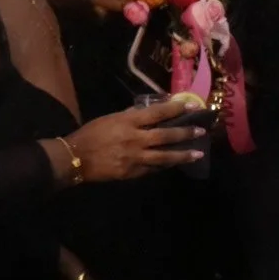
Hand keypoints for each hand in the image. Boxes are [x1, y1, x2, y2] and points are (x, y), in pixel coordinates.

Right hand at [65, 95, 207, 182]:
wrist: (76, 158)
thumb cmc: (91, 134)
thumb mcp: (110, 119)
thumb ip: (130, 115)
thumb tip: (148, 110)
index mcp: (128, 122)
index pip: (157, 113)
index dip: (176, 109)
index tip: (192, 106)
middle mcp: (135, 139)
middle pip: (166, 135)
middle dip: (186, 133)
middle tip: (202, 131)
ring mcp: (135, 158)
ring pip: (165, 156)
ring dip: (183, 155)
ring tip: (198, 154)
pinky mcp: (133, 172)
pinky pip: (153, 169)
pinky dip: (165, 165)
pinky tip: (175, 164)